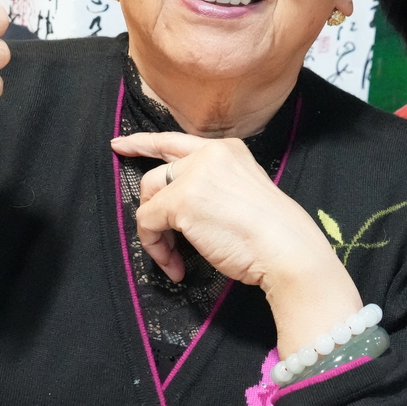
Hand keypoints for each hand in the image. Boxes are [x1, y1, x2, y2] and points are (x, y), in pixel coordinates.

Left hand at [110, 131, 361, 355]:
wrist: (287, 248)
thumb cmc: (273, 233)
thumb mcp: (243, 192)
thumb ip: (212, 186)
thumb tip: (175, 206)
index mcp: (227, 149)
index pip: (176, 141)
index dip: (144, 143)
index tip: (119, 144)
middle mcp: (208, 153)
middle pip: (158, 175)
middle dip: (151, 205)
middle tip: (157, 236)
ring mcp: (193, 175)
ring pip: (150, 200)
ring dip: (156, 233)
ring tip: (174, 258)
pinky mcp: (181, 201)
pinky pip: (148, 223)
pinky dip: (156, 247)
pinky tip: (175, 264)